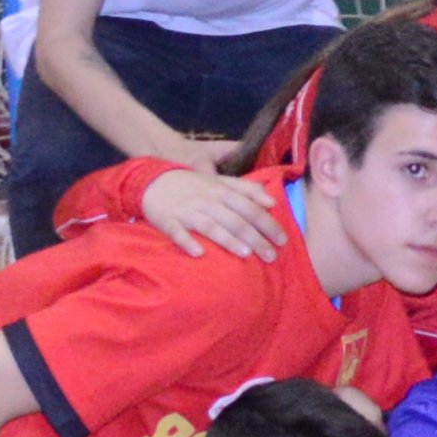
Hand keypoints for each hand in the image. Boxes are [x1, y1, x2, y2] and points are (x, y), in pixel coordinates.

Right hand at [137, 167, 286, 259]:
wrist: (154, 181)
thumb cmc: (194, 185)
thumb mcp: (221, 181)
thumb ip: (247, 189)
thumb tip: (272, 202)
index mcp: (222, 191)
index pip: (250, 207)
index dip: (268, 223)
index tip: (283, 240)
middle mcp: (207, 200)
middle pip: (236, 219)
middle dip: (255, 238)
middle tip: (271, 256)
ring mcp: (187, 211)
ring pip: (211, 226)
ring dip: (228, 240)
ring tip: (245, 254)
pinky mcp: (168, 221)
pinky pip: (178, 233)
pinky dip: (188, 242)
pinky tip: (199, 253)